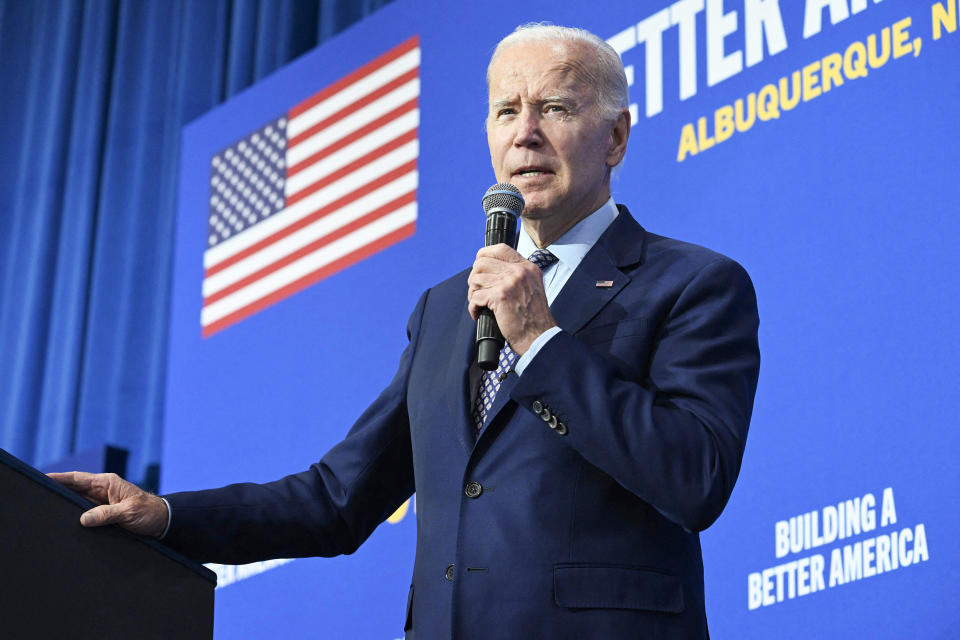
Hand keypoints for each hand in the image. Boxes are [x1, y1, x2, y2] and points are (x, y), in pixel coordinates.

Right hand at [47, 471, 168, 537]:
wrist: (162, 522)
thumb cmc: (149, 512)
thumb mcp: (128, 513)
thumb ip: (106, 515)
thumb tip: (83, 519)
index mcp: (107, 483)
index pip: (77, 478)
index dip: (59, 478)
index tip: (42, 477)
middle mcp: (102, 490)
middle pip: (73, 489)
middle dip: (57, 491)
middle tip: (37, 496)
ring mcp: (101, 502)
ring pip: (77, 502)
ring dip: (65, 505)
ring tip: (45, 509)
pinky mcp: (103, 513)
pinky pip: (84, 513)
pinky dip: (74, 516)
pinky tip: (63, 521)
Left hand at [467, 244, 556, 354]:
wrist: (539, 336)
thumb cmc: (534, 318)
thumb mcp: (532, 288)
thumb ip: (516, 276)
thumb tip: (491, 271)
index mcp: (527, 267)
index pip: (500, 248)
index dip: (484, 255)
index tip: (478, 266)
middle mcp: (519, 271)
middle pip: (482, 263)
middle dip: (475, 278)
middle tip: (477, 292)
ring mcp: (510, 282)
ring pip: (476, 279)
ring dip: (473, 294)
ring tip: (479, 304)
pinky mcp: (500, 296)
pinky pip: (475, 297)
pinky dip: (473, 308)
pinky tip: (479, 314)